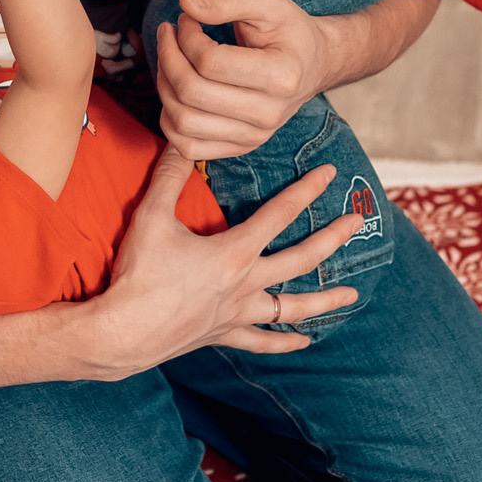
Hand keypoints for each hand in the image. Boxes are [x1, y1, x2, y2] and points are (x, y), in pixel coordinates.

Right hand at [90, 151, 361, 372]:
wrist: (123, 333)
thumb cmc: (137, 275)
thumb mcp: (151, 218)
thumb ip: (169, 176)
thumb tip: (181, 140)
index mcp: (234, 252)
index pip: (280, 213)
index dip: (307, 189)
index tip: (330, 172)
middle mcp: (245, 283)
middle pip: (301, 259)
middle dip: (333, 237)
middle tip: (358, 221)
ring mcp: (238, 313)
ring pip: (292, 307)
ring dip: (325, 299)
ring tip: (352, 295)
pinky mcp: (223, 335)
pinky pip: (262, 340)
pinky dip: (285, 341)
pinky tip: (306, 340)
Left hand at [154, 0, 332, 159]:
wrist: (311, 65)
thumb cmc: (288, 30)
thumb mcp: (266, 1)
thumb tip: (186, 4)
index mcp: (282, 75)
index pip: (210, 61)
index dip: (186, 35)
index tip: (187, 19)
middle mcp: (270, 113)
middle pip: (192, 92)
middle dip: (168, 57)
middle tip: (169, 35)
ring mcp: (255, 136)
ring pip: (183, 122)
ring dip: (164, 86)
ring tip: (170, 60)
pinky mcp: (240, 147)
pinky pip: (187, 147)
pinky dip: (169, 120)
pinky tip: (176, 91)